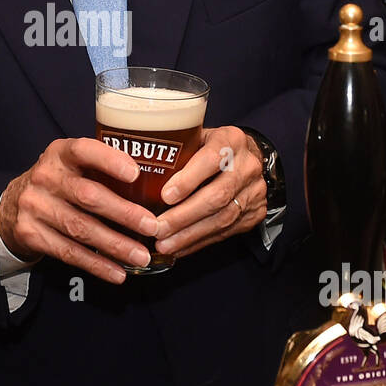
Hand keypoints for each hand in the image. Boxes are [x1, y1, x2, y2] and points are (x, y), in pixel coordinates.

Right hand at [0, 137, 159, 283]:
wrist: (13, 204)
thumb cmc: (59, 182)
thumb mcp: (73, 164)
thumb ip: (102, 167)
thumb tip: (154, 183)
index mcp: (60, 153)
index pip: (84, 151)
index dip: (109, 161)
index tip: (135, 174)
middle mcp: (45, 177)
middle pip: (88, 196)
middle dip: (124, 213)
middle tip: (152, 226)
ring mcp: (35, 206)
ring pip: (80, 229)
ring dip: (115, 245)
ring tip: (141, 256)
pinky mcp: (31, 234)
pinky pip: (69, 253)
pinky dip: (96, 265)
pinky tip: (118, 272)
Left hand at [154, 126, 265, 260]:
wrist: (247, 158)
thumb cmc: (210, 147)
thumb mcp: (196, 137)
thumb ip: (175, 149)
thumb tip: (130, 165)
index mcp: (231, 140)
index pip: (212, 159)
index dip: (188, 179)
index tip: (165, 196)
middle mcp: (247, 165)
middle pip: (217, 195)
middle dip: (183, 216)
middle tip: (156, 228)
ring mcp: (254, 191)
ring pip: (222, 218)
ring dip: (189, 235)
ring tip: (164, 244)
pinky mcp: (255, 213)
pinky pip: (226, 233)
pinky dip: (198, 242)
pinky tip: (179, 248)